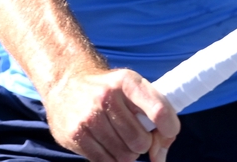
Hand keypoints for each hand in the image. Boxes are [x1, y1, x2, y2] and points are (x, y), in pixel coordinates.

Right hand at [44, 68, 178, 161]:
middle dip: (144, 144)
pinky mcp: (75, 135)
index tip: (169, 132)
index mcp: (127, 82)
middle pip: (141, 141)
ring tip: (121, 139)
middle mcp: (107, 97)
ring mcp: (89, 117)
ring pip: (124, 155)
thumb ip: (155, 115)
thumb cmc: (110, 89)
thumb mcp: (133, 89)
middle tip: (137, 135)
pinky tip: (108, 145)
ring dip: (128, 153)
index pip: (158, 110)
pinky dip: (112, 159)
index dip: (170, 128)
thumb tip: (160, 157)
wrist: (66, 83)